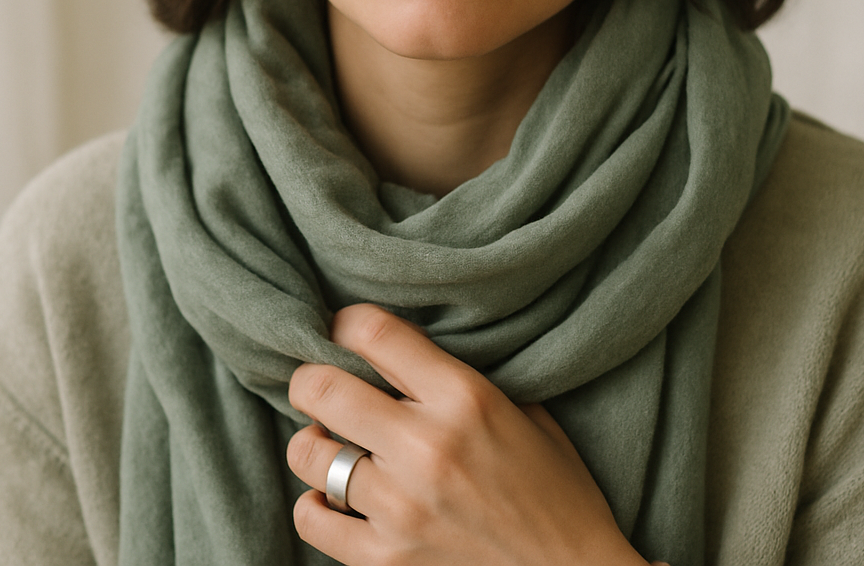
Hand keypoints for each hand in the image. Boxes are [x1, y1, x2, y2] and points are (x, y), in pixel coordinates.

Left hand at [286, 303, 652, 565]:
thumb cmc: (554, 487)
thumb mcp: (522, 410)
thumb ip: (457, 378)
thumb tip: (396, 352)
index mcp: (463, 396)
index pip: (374, 333)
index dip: (346, 322)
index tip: (343, 329)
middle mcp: (426, 446)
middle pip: (322, 387)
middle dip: (310, 378)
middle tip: (319, 383)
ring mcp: (401, 508)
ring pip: (308, 452)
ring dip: (314, 440)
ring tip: (331, 440)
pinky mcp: (386, 561)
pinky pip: (312, 519)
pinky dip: (315, 502)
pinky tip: (332, 494)